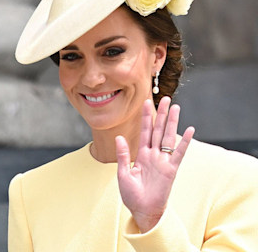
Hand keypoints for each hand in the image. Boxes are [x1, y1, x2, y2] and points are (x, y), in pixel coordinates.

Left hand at [115, 96, 193, 232]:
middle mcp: (154, 155)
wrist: (143, 211)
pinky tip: (189, 130)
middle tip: (165, 98)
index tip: (146, 102)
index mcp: (141, 155)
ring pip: (168, 137)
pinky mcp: (171, 170)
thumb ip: (123, 155)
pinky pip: (179, 153)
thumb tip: (119, 137)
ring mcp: (163, 161)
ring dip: (172, 122)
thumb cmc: (132, 195)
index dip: (145, 117)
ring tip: (175, 107)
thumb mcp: (123, 174)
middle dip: (161, 114)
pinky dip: (184, 142)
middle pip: (158, 130)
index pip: (144, 131)